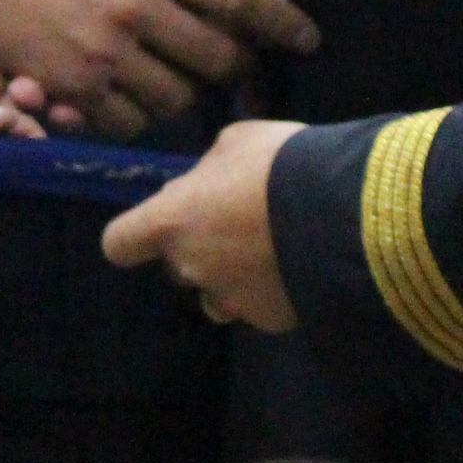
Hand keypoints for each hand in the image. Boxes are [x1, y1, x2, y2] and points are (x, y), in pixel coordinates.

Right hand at [0, 0, 316, 139]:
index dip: (281, 24)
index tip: (306, 38)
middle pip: (218, 57)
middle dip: (233, 67)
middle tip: (234, 68)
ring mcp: (105, 45)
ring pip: (176, 95)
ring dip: (182, 94)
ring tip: (178, 82)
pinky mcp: (71, 82)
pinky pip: (126, 118)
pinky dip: (134, 115)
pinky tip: (130, 97)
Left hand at [104, 116, 303, 328]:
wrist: (343, 212)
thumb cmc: (278, 164)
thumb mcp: (236, 142)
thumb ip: (209, 169)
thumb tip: (206, 182)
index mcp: (171, 222)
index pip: (119, 243)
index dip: (132, 237)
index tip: (153, 228)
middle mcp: (191, 268)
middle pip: (177, 266)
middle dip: (199, 248)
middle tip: (238, 220)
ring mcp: (230, 300)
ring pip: (217, 296)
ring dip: (231, 278)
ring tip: (270, 249)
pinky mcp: (269, 320)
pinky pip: (260, 305)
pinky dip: (272, 289)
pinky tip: (298, 262)